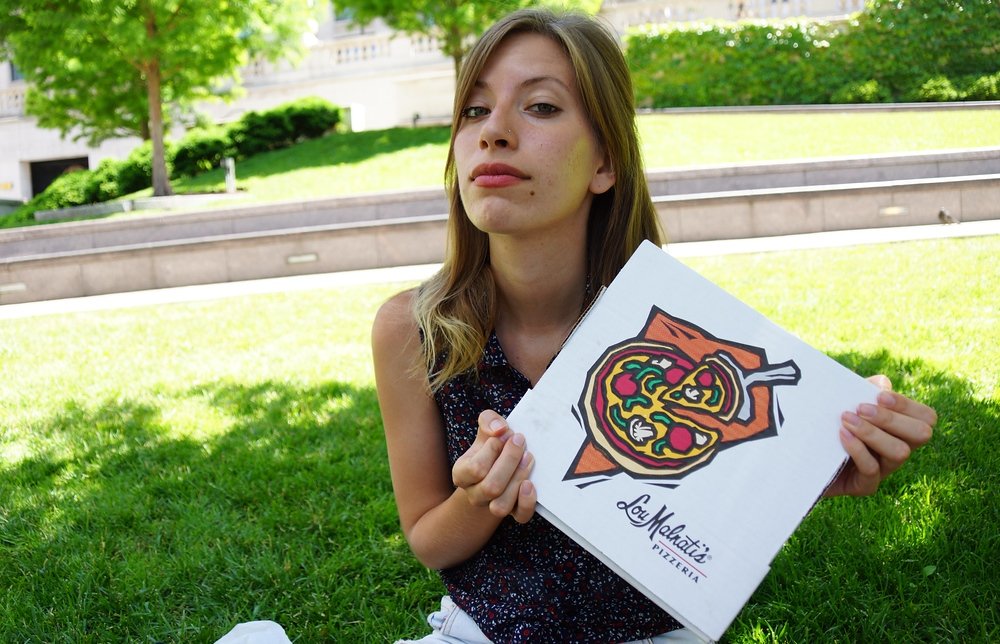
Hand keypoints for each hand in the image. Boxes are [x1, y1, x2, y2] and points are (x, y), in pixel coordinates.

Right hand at [452, 410, 536, 522]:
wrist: (499, 467)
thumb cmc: (492, 446)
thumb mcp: (487, 430)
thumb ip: (488, 421)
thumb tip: (499, 430)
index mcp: (462, 474)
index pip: (475, 468)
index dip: (493, 450)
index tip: (505, 434)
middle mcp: (474, 494)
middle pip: (490, 487)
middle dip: (509, 461)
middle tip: (520, 441)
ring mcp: (492, 506)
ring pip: (501, 506)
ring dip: (518, 479)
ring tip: (528, 458)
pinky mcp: (513, 512)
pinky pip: (520, 516)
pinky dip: (527, 501)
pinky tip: (531, 483)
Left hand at [825, 375, 935, 497]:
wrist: (800, 451)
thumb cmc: (826, 423)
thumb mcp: (845, 401)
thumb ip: (864, 389)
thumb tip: (884, 384)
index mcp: (899, 428)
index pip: (926, 417)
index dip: (907, 405)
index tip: (879, 396)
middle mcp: (897, 449)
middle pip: (921, 434)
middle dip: (892, 418)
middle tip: (861, 408)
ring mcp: (884, 469)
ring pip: (900, 452)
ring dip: (873, 432)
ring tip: (846, 419)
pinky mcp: (865, 486)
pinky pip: (872, 469)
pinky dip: (857, 449)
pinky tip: (841, 435)